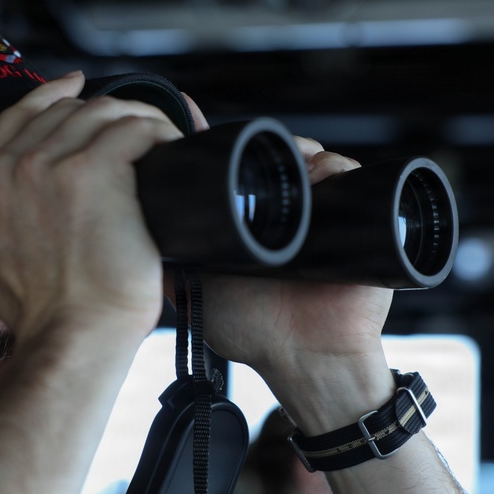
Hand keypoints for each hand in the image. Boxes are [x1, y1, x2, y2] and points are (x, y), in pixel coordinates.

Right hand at [0, 71, 183, 341]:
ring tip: (161, 138)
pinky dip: (160, 131)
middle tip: (137, 129)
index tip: (76, 87)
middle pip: (66, 110)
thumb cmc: (39, 315)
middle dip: (104, 114)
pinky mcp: (94, 170)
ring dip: (137, 119)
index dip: (50, 95)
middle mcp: (8, 167)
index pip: (17, 115)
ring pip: (103, 112)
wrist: (70, 338)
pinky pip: (135, 128)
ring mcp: (49, 165)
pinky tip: (172, 145)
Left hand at [200, 140, 395, 430]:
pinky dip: (341, 168)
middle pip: (282, 158)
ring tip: (291, 160)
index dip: (232, 149)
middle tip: (256, 150)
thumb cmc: (254, 334)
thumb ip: (172, 268)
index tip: (209, 131)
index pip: (244, 169)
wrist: (306, 362)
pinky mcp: (360, 224)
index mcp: (254, 222)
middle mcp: (289, 214)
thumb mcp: (198, 294)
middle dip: (272, 146)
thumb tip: (133, 239)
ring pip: (316, 161)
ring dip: (304, 151)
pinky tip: (324, 171)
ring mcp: (326, 216)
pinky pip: (356, 181)